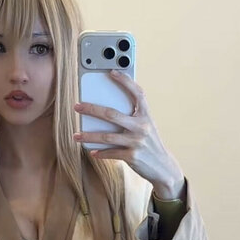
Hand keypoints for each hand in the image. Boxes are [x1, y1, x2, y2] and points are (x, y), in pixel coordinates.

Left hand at [73, 70, 182, 190]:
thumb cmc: (150, 143)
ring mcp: (136, 142)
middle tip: (77, 106)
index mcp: (146, 115)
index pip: (137, 93)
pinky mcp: (132, 157)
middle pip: (112, 114)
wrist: (163, 167)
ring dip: (89, 136)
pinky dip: (100, 153)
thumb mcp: (147, 126)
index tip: (112, 72)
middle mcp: (142, 127)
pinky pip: (110, 153)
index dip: (125, 81)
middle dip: (92, 109)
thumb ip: (133, 116)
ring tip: (76, 135)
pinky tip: (92, 151)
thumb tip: (107, 110)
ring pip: (107, 137)